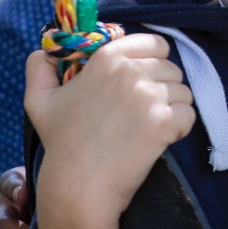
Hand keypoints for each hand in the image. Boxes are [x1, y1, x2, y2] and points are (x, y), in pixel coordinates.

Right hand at [23, 34, 196, 228]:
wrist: (79, 185)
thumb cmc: (61, 143)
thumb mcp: (38, 100)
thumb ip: (39, 67)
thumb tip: (45, 51)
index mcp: (107, 58)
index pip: (155, 43)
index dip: (154, 61)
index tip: (144, 80)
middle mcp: (131, 71)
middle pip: (171, 68)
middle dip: (163, 87)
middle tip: (141, 112)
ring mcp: (149, 96)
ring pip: (183, 92)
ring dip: (172, 109)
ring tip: (147, 128)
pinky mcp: (164, 122)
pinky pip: (189, 115)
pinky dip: (180, 128)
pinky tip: (158, 140)